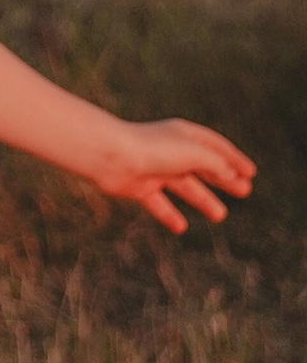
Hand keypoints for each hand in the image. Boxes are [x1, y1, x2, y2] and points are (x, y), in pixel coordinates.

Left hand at [87, 116, 255, 233]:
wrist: (111, 156)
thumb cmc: (154, 150)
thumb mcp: (194, 154)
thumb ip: (216, 165)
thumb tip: (232, 176)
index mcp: (183, 135)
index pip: (215, 146)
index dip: (234, 158)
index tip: (251, 173)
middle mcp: (170, 151)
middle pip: (202, 166)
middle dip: (224, 179)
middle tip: (245, 192)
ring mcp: (155, 169)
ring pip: (184, 187)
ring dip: (203, 200)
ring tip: (221, 215)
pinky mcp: (139, 187)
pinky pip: (158, 203)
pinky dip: (169, 215)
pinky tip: (181, 227)